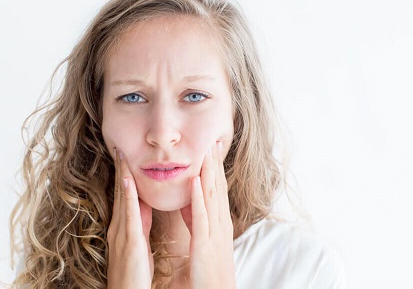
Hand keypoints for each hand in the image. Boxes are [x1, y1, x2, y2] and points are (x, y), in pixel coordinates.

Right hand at [107, 148, 153, 288]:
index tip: (125, 156)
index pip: (124, 196)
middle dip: (120, 170)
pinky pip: (129, 216)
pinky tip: (128, 182)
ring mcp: (122, 233)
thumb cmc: (135, 275)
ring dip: (122, 176)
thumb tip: (144, 204)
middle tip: (119, 147)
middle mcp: (119, 227)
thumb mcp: (138, 244)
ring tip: (122, 155)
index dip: (124, 175)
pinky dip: (128, 197)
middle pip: (120, 193)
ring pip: (122, 199)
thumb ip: (140, 224)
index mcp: (124, 227)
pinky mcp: (129, 242)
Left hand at [180, 141, 235, 288]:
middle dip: (215, 163)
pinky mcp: (205, 243)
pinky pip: (202, 216)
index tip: (212, 149)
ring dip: (209, 172)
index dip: (216, 168)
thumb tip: (192, 203)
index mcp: (219, 223)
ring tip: (205, 151)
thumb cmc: (210, 272)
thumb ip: (199, 221)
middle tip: (212, 140)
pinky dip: (200, 197)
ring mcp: (214, 232)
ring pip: (212, 196)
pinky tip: (197, 181)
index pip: (218, 190)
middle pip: (218, 187)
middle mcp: (220, 223)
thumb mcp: (205, 241)